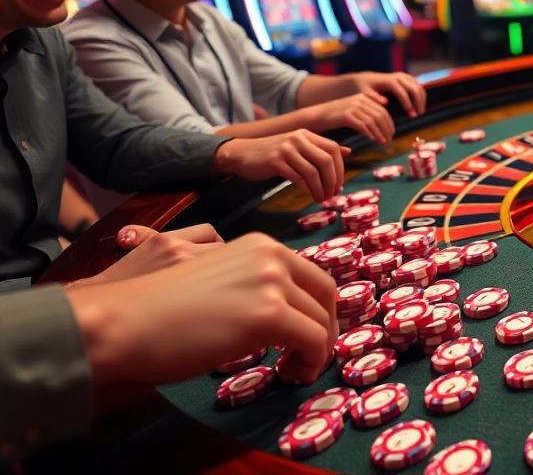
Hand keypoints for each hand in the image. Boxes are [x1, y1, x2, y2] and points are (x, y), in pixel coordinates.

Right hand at [68, 233, 336, 386]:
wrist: (122, 322)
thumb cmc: (157, 311)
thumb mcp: (217, 281)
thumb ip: (252, 284)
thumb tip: (281, 312)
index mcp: (260, 245)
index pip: (311, 276)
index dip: (315, 309)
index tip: (304, 335)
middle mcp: (271, 256)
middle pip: (325, 294)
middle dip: (323, 327)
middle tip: (307, 355)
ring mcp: (272, 283)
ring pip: (321, 321)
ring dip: (316, 350)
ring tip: (294, 369)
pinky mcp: (268, 314)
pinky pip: (313, 342)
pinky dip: (311, 362)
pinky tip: (290, 373)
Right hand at [213, 131, 349, 201]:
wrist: (243, 153)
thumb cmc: (274, 153)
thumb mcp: (299, 146)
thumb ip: (321, 148)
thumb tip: (348, 152)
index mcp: (307, 134)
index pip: (333, 149)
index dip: (340, 168)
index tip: (339, 184)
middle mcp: (298, 139)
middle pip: (326, 161)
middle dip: (332, 181)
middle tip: (332, 195)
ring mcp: (287, 149)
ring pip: (313, 172)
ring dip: (320, 188)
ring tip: (321, 199)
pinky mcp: (276, 162)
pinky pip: (298, 177)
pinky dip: (307, 189)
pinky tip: (310, 195)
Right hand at [307, 93, 395, 144]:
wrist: (316, 115)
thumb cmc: (335, 116)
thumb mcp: (353, 111)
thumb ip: (367, 113)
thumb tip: (384, 120)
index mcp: (363, 98)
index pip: (382, 110)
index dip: (389, 123)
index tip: (392, 133)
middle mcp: (359, 100)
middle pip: (380, 115)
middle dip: (387, 129)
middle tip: (390, 140)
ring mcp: (353, 107)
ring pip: (373, 121)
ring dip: (380, 133)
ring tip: (383, 142)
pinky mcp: (346, 115)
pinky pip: (363, 125)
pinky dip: (371, 134)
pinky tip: (374, 140)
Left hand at [351, 72, 425, 117]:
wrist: (366, 79)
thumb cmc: (365, 89)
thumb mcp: (366, 94)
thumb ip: (375, 98)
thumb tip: (385, 102)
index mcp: (389, 81)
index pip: (402, 92)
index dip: (408, 104)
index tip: (411, 115)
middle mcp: (399, 77)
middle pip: (414, 88)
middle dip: (418, 102)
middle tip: (418, 115)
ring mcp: (404, 76)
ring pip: (419, 86)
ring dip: (421, 99)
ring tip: (419, 112)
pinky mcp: (407, 78)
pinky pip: (418, 86)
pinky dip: (421, 96)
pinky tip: (418, 106)